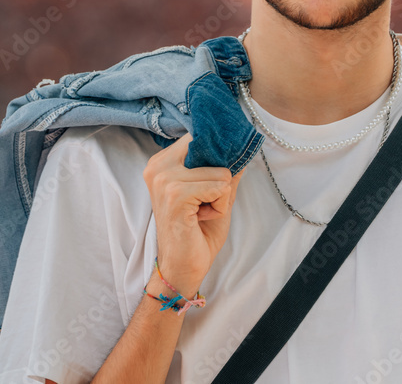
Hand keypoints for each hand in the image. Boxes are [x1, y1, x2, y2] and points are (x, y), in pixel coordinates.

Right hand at [142, 132, 244, 296]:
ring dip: (220, 195)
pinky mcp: (174, 195)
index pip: (200, 135)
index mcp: (163, 161)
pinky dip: (219, 205)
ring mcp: (163, 179)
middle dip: (220, 178)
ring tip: (202, 211)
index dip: (217, 154)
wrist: (184, 267)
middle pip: (213, 150)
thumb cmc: (199, 230)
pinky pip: (219, 186)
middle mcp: (158, 165)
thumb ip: (226, 167)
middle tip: (204, 202)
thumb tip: (243, 144)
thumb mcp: (218, 191)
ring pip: (220, 171)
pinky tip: (201, 218)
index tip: (216, 176)